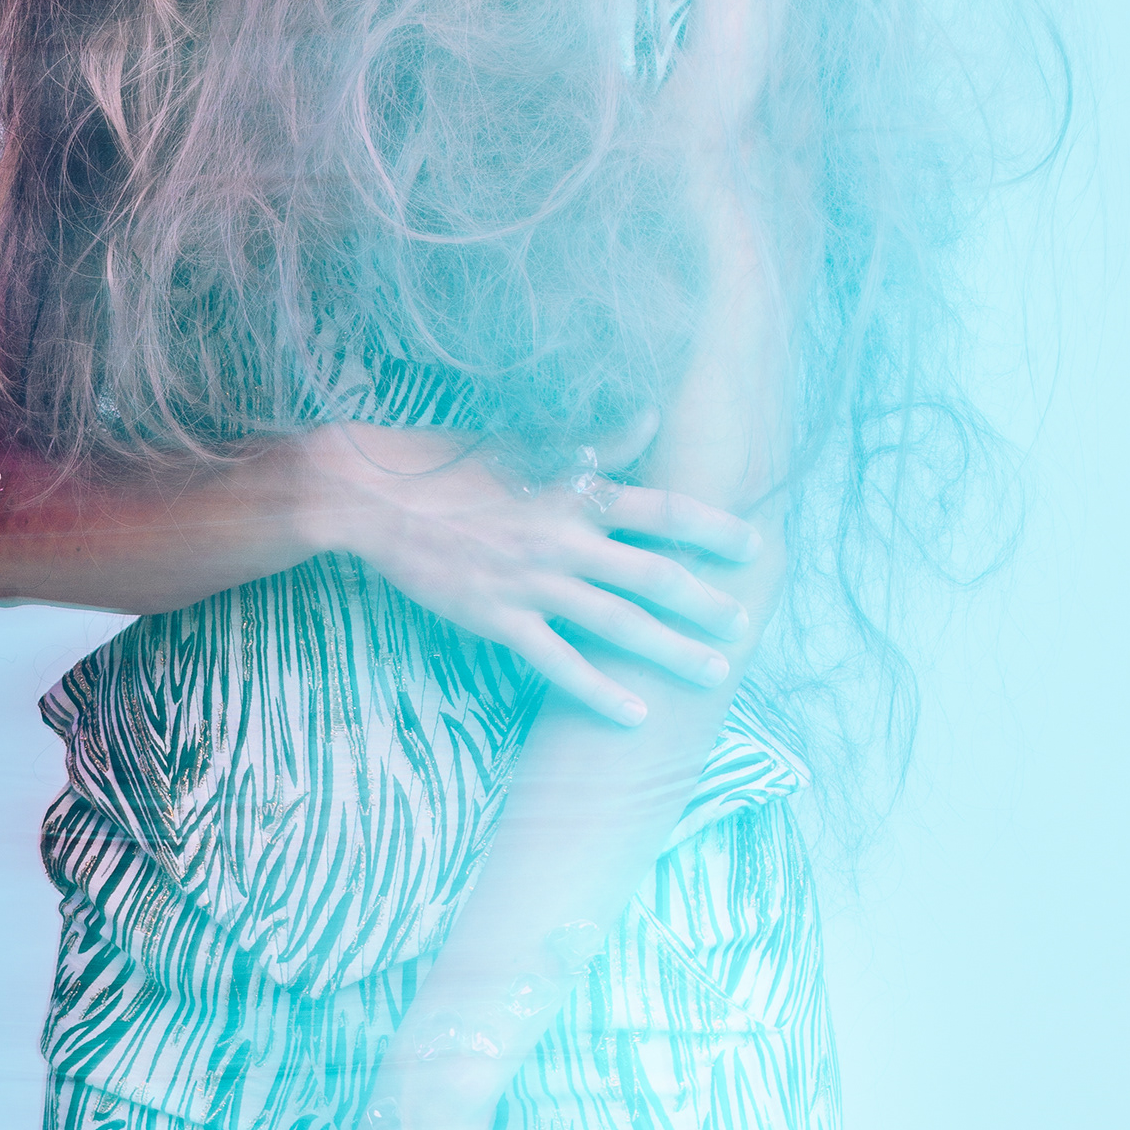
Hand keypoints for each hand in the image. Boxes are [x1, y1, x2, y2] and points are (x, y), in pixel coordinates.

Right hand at [300, 412, 763, 725]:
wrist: (376, 495)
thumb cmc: (449, 461)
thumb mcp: (526, 441)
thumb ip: (595, 440)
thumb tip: (651, 415)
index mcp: (574, 492)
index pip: (663, 510)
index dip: (713, 528)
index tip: (752, 544)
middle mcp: (564, 539)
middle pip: (654, 574)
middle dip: (707, 602)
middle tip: (745, 623)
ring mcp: (533, 582)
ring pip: (619, 625)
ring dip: (672, 650)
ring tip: (714, 671)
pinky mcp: (499, 618)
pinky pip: (560, 662)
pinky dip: (600, 690)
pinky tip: (635, 714)